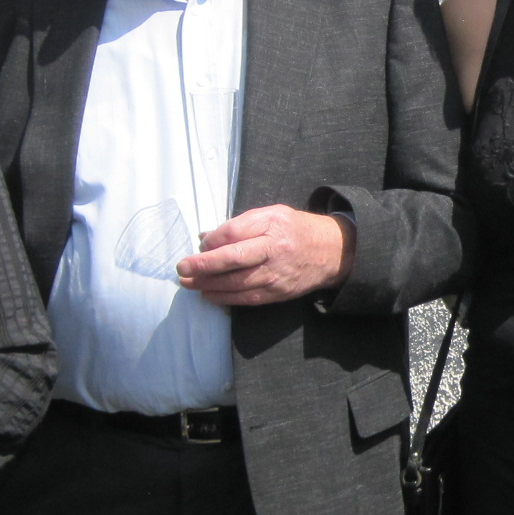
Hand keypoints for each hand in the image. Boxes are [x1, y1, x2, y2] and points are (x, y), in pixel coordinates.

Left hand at [178, 205, 355, 305]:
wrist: (331, 252)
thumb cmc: (295, 230)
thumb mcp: (272, 215)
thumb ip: (240, 224)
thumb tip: (206, 239)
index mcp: (272, 227)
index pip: (235, 233)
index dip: (213, 240)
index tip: (200, 244)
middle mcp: (275, 252)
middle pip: (233, 260)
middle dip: (203, 266)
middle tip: (182, 268)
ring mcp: (277, 276)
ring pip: (236, 283)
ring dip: (207, 285)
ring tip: (187, 282)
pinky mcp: (278, 294)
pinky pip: (246, 299)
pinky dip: (224, 298)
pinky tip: (208, 294)